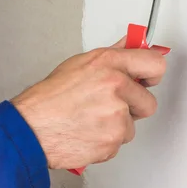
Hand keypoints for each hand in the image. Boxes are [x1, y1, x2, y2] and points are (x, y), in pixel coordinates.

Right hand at [11, 42, 166, 169]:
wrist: (31, 128)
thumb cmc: (51, 97)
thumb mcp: (81, 63)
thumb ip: (114, 54)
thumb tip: (133, 44)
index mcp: (109, 64)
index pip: (155, 64)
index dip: (152, 74)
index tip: (147, 78)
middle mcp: (116, 88)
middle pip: (149, 103)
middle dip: (134, 107)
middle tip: (110, 105)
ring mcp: (116, 116)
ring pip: (131, 126)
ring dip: (116, 126)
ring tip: (91, 119)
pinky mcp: (112, 141)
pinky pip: (118, 143)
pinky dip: (105, 141)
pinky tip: (87, 131)